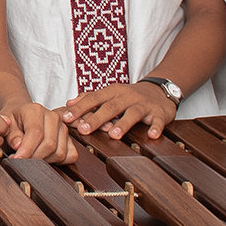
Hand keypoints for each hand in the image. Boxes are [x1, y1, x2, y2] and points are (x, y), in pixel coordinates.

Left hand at [1, 101, 76, 163]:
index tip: (16, 159)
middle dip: (34, 158)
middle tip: (21, 162)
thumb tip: (18, 146)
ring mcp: (64, 128)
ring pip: (60, 153)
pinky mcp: (71, 139)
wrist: (23, 116)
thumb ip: (11, 135)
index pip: (36, 133)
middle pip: (49, 145)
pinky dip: (58, 162)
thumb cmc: (14, 121)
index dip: (26, 150)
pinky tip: (44, 158)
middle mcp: (53, 117)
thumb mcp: (7, 124)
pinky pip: (70, 156)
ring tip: (31, 158)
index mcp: (36, 110)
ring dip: (44, 161)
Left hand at [61, 81, 176, 140]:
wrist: (159, 90)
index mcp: (113, 92)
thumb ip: (90, 98)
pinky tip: (152, 135)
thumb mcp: (110, 93)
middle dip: (96, 118)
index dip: (79, 108)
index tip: (65, 117)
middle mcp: (127, 96)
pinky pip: (158, 120)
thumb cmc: (129, 96)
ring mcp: (144, 104)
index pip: (93, 99)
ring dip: (123, 124)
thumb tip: (68, 104)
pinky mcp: (159, 113)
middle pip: (110, 107)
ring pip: (133, 113)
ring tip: (113, 135)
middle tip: (83, 129)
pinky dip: (156, 127)